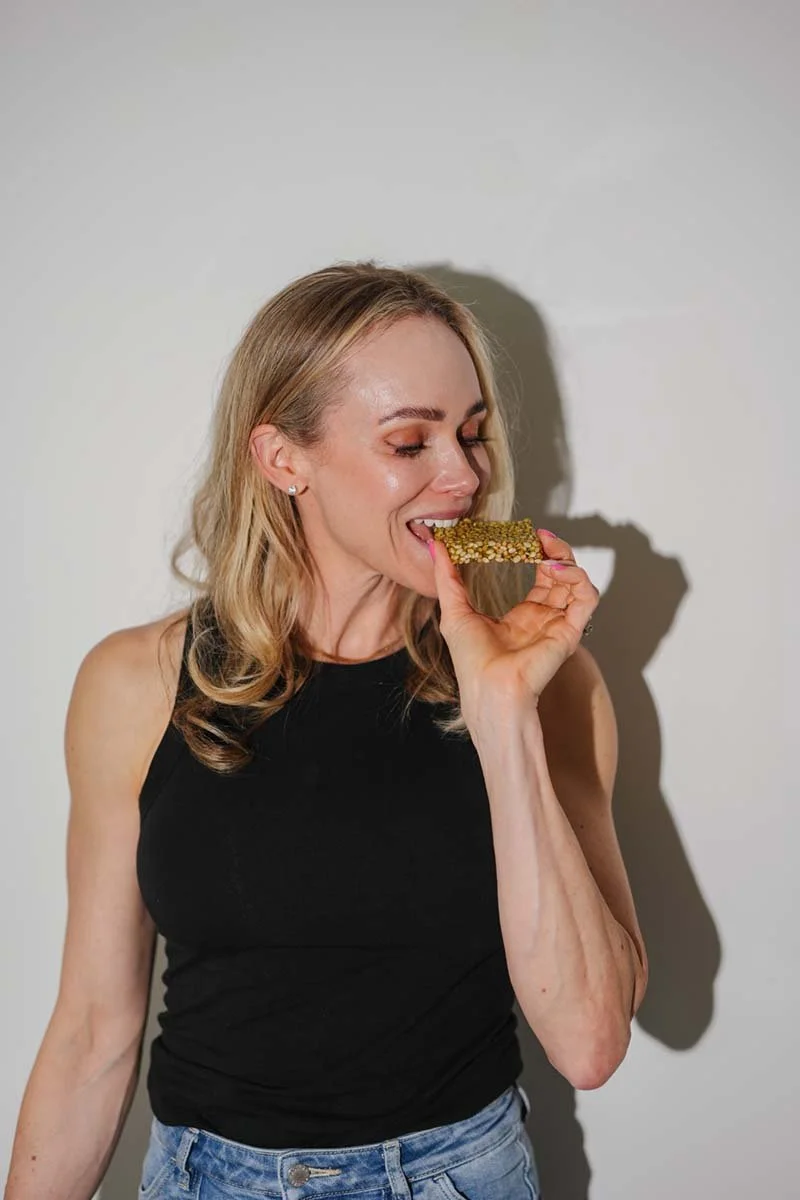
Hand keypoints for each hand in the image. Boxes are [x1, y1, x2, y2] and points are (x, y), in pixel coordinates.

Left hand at [429, 528, 599, 722]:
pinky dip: (577, 578)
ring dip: (567, 560)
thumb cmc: (471, 659)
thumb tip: (435, 543)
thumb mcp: (454, 609)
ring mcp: (559, 624)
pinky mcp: (569, 631)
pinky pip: (587, 598)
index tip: (527, 535)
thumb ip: (447, 575)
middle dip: (556, 550)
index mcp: (525, 615)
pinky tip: (554, 569)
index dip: (539, 553)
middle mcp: (546, 618)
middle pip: (564, 575)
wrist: (487, 685)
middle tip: (540, 536)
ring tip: (547, 548)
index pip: (543, 576)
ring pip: (578, 582)